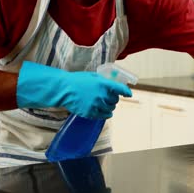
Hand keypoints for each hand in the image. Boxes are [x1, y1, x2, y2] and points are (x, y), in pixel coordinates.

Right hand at [17, 61, 131, 118]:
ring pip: (110, 109)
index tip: (129, 94)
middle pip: (115, 100)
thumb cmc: (77, 80)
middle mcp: (101, 95)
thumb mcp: (93, 76)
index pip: (120, 89)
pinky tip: (104, 112)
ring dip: (110, 107)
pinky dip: (105, 114)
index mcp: (103, 84)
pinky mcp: (90, 113)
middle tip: (109, 98)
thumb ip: (104, 81)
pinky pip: (103, 116)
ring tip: (105, 104)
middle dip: (114, 99)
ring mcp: (96, 105)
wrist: (64, 89)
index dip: (126, 92)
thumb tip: (113, 84)